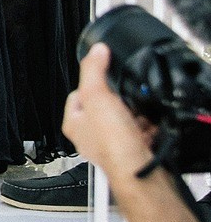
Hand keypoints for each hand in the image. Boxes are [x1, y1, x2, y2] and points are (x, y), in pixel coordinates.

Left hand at [63, 43, 158, 178]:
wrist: (139, 170)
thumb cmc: (112, 143)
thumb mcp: (97, 95)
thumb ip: (94, 70)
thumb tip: (96, 50)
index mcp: (73, 123)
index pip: (77, 94)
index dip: (91, 84)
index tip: (103, 77)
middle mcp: (88, 137)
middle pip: (103, 108)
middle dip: (118, 102)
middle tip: (126, 100)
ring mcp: (110, 147)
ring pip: (123, 122)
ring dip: (134, 117)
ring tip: (138, 116)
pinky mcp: (130, 154)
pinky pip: (138, 135)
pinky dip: (146, 130)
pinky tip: (149, 129)